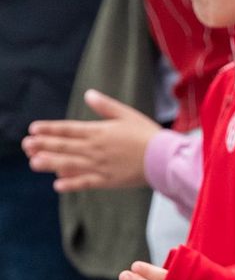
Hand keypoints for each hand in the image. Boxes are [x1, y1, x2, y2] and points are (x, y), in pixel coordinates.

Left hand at [24, 89, 159, 191]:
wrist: (163, 158)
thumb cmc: (147, 134)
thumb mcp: (128, 114)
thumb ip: (106, 106)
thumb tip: (88, 94)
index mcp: (100, 131)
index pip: (69, 129)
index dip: (50, 129)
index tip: (33, 129)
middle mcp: (96, 149)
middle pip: (64, 146)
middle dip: (43, 145)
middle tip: (26, 145)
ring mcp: (100, 165)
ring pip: (70, 164)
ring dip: (50, 164)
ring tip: (33, 162)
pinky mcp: (107, 180)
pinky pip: (85, 182)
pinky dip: (71, 184)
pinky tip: (57, 185)